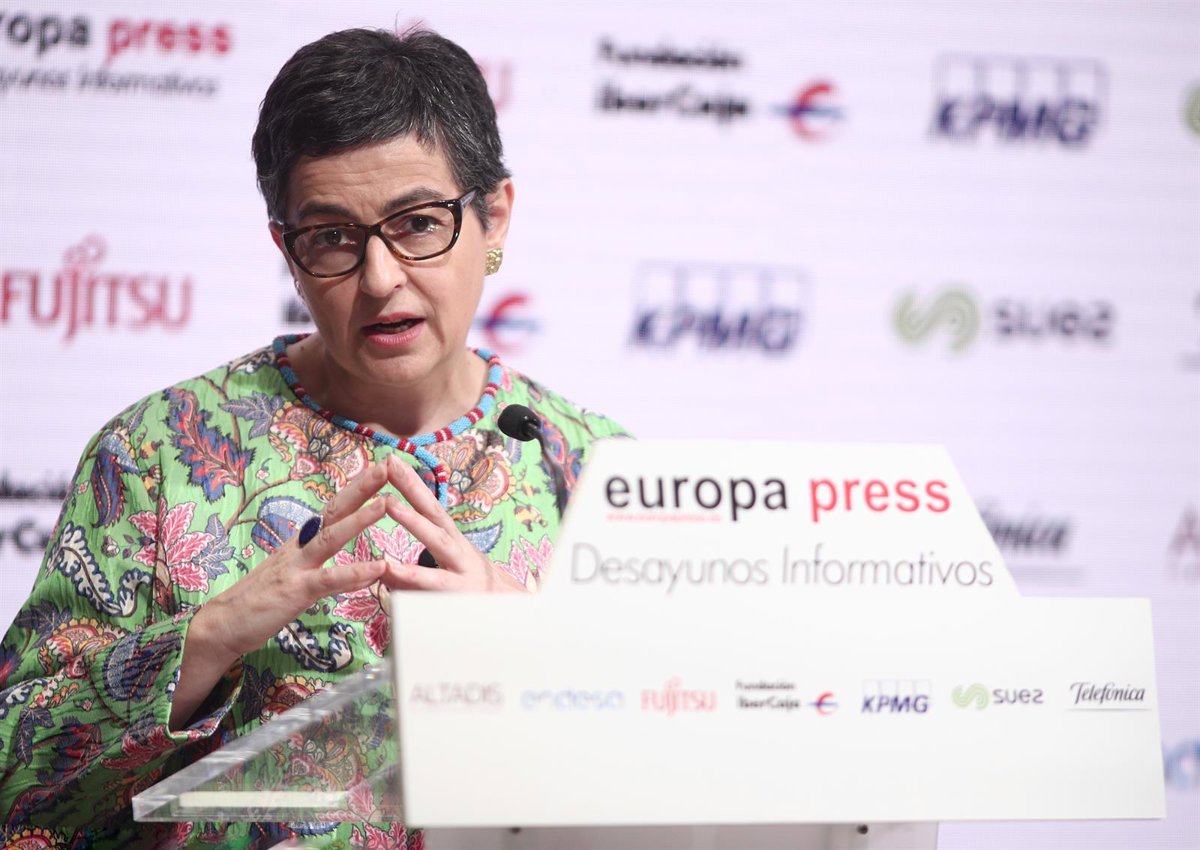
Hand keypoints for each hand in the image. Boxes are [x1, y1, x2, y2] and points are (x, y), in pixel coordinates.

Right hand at [172, 461, 395, 727]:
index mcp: (302, 542)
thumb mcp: (294, 572)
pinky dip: (354, 573)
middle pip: (334, 510)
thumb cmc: (260, 600)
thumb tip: (342, 549)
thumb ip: (317, 559)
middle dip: (363, 486)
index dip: (357, 487)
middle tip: (388, 464)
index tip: (381, 466)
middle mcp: (300, 547)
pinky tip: (378, 567)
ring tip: (386, 503)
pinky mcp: (295, 591)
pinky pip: (328, 580)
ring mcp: (296, 567)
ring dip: (359, 520)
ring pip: (331, 538)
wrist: (221, 625)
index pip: (334, 507)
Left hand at [380, 454, 526, 592]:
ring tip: (391, 504)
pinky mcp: (455, 596)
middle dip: (412, 489)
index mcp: (451, 540)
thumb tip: (394, 537)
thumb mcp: (450, 561)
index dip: (412, 483)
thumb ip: (422, 551)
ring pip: (436, 542)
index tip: (392, 459)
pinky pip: (428, 585)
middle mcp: (457, 550)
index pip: (430, 506)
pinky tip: (389, 571)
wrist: (506, 615)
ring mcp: (459, 571)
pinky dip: (408, 578)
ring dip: (413, 521)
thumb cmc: (470, 585)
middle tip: (391, 467)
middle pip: (434, 514)